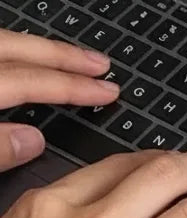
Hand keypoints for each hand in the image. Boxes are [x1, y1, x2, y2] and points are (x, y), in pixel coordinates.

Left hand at [0, 28, 118, 169]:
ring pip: (4, 41)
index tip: (108, 92)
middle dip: (66, 57)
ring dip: (39, 49)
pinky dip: (12, 51)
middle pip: (20, 50)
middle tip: (100, 63)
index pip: (33, 81)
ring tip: (68, 58)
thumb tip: (34, 140)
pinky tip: (19, 62)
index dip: (75, 87)